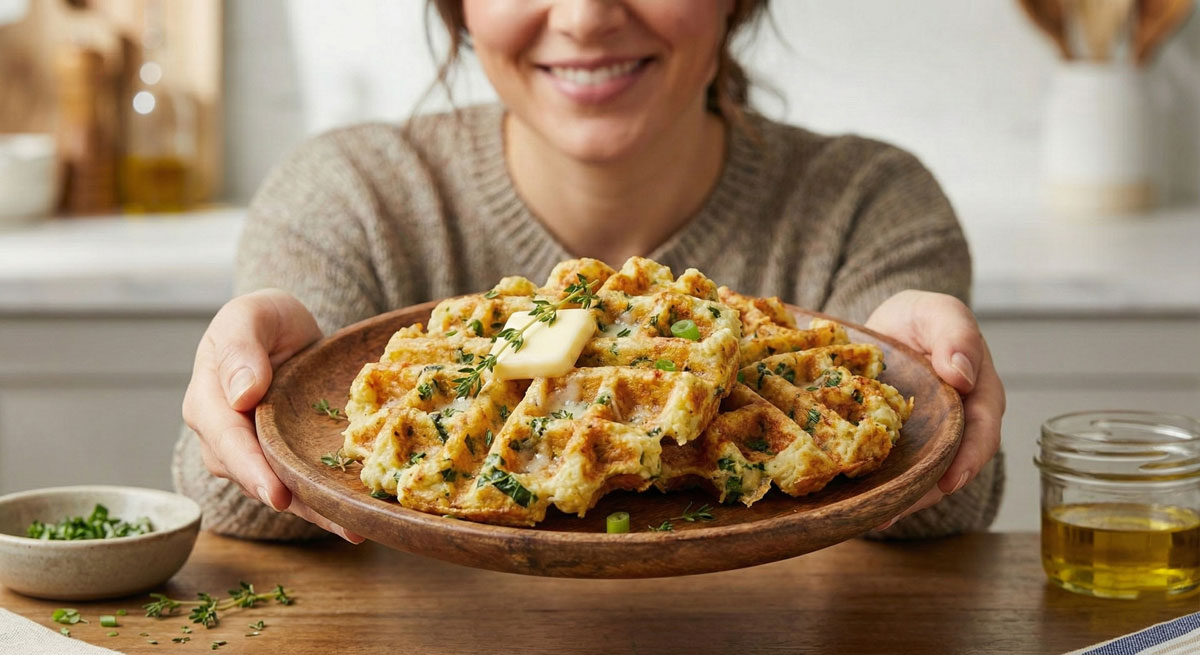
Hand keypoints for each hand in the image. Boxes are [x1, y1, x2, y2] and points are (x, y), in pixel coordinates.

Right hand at [182, 289, 363, 542]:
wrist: (285, 328)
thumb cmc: (264, 318)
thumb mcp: (251, 315)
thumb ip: (240, 348)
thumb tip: (242, 395)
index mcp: (208, 401)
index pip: (227, 441)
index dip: (252, 469)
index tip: (277, 494)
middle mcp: (224, 437)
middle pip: (253, 476)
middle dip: (292, 501)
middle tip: (334, 521)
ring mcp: (253, 453)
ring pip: (279, 489)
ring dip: (316, 513)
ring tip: (355, 529)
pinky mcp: (281, 461)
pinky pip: (299, 486)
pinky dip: (325, 506)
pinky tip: (355, 521)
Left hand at [864, 290, 1004, 527]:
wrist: (886, 327)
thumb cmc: (918, 318)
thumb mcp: (937, 312)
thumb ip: (955, 334)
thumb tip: (962, 374)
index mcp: (980, 394)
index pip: (982, 433)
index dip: (967, 459)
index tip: (949, 481)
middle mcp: (960, 425)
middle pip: (953, 467)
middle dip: (927, 493)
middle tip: (897, 511)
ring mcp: (931, 440)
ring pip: (924, 477)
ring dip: (903, 499)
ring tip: (875, 517)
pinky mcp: (903, 449)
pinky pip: (898, 473)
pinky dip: (884, 490)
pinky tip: (863, 505)